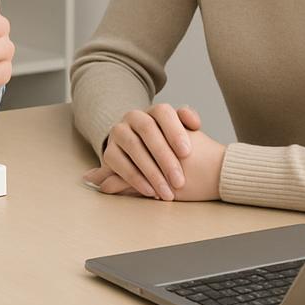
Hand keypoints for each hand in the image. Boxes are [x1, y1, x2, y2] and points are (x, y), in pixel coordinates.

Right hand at [83, 104, 224, 201]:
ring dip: (151, 172)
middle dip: (164, 157)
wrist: (148, 159)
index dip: (174, 130)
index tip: (187, 152)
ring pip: (133, 146)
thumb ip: (189, 124)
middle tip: (179, 181)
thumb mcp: (182, 136)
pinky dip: (135, 179)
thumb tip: (194, 123)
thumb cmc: (171, 148)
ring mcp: (119, 133)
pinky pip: (119, 163)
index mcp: (153, 111)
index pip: (162, 112)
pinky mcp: (109, 152)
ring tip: (167, 193)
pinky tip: (150, 192)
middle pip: (147, 129)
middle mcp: (133, 117)